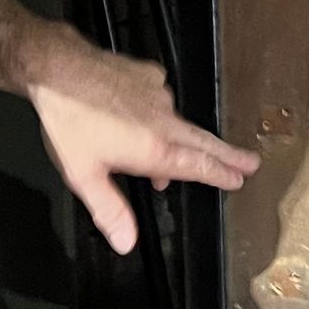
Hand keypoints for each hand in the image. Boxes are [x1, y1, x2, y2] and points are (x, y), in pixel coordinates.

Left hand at [26, 31, 259, 254]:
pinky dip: (157, 112)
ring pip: (178, 122)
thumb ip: (110, 210)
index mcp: (154, 149)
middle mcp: (164, 120)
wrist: (59, 67)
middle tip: (249, 163)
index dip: (221, 174)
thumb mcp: (84, 175)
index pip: (199, 166)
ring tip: (170, 151)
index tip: (239, 179)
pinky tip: (138, 116)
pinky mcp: (149, 74)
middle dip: (228, 155)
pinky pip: (160, 98)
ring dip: (181, 138)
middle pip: (205, 142)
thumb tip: (127, 241)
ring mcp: (159, 94)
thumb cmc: (70, 120)